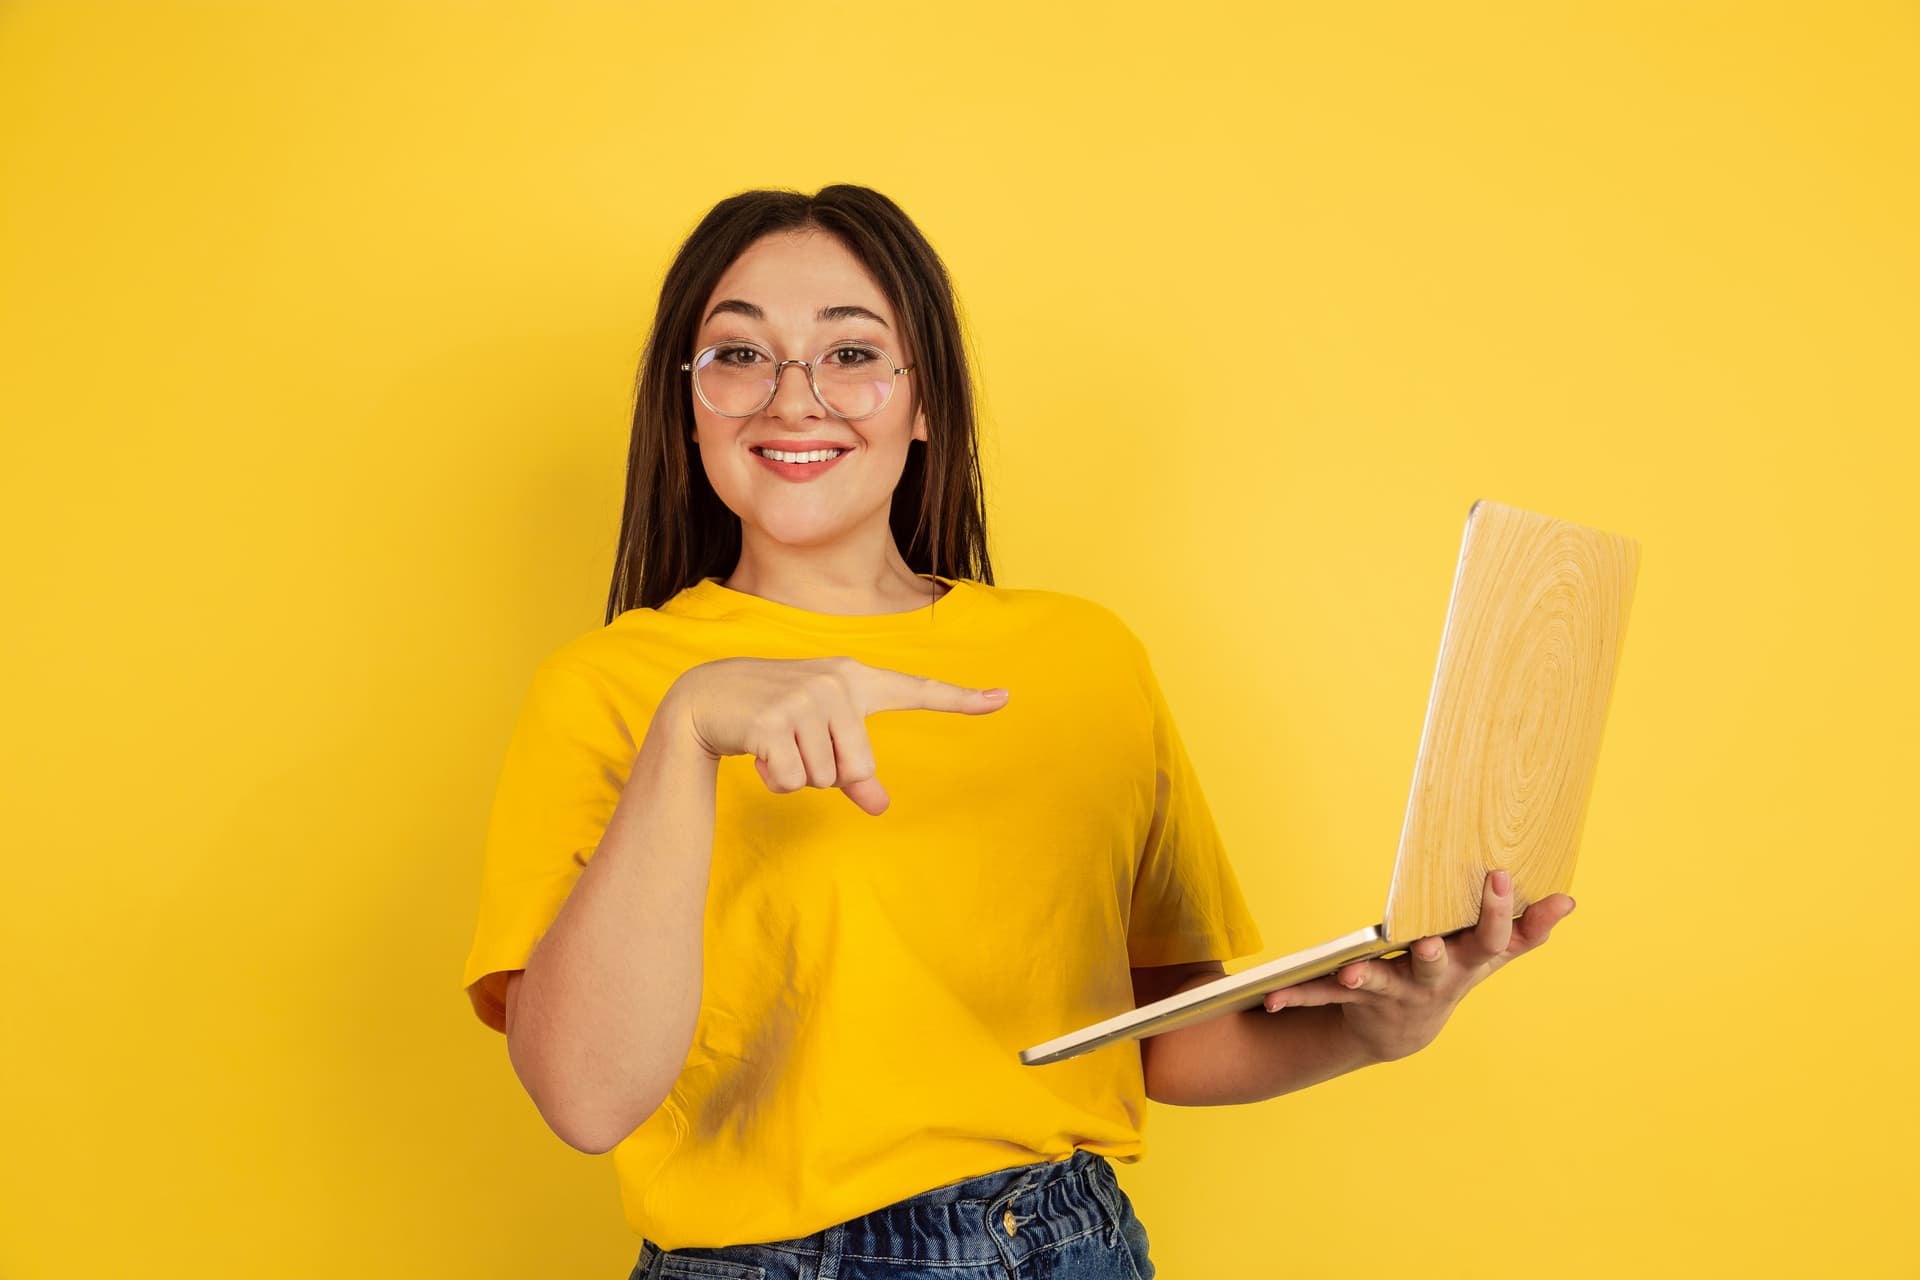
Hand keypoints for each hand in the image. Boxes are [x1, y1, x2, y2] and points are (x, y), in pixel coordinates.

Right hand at [666, 655, 1009, 815]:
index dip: (963, 698)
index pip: (918, 689)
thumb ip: (854, 770)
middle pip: (860, 767)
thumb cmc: (775, 715)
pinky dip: (775, 779)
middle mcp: (836, 681)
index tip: (1004, 698)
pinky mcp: (774, 721)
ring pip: (825, 779)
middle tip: (797, 745)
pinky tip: (758, 750)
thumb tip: (880, 806)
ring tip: (776, 742)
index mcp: (855, 679)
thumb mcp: (819, 736)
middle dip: (828, 773)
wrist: (707, 695)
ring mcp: (805, 698)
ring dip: (797, 775)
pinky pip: (793, 781)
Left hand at [1260, 868, 1575, 1062]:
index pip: (1490, 938)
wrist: (1403, 1032)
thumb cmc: (1452, 974)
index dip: (1496, 910)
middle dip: (1431, 955)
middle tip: (1427, 943)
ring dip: (1364, 979)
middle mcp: (1432, 981)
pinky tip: (1272, 999)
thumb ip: (1528, 928)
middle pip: (1434, 966)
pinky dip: (1298, 996)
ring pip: (1378, 984)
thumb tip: (1569, 899)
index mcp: (1466, 962)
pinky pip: (1322, 995)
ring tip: (1349, 973)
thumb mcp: (1490, 955)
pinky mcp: (1353, 999)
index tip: (1499, 875)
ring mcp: (1392, 993)